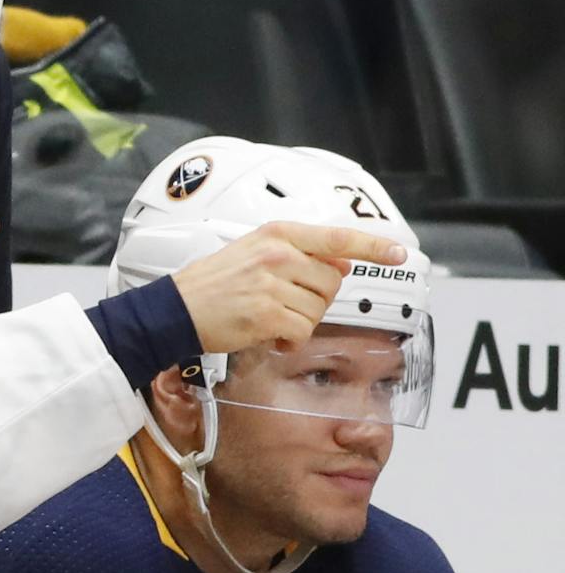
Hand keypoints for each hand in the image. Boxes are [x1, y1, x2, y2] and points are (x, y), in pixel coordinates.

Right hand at [173, 221, 408, 351]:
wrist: (174, 308)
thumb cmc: (211, 284)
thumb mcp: (253, 252)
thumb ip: (297, 254)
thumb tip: (340, 264)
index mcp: (276, 234)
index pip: (337, 237)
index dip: (373, 246)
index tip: (398, 253)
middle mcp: (277, 254)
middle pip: (331, 283)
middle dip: (314, 300)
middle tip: (281, 303)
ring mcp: (272, 283)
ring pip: (318, 310)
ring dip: (299, 322)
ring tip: (268, 317)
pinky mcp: (267, 312)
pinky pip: (301, 331)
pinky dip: (288, 339)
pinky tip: (266, 333)